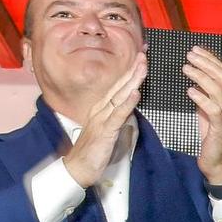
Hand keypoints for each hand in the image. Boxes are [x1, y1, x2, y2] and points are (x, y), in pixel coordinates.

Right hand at [63, 54, 146, 188]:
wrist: (78, 167)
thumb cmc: (93, 151)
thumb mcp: (109, 131)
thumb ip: (118, 119)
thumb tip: (129, 111)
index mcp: (102, 108)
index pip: (118, 87)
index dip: (130, 73)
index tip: (141, 59)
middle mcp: (101, 109)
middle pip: (120, 86)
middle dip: (133, 70)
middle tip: (143, 54)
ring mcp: (102, 118)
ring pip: (120, 95)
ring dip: (132, 80)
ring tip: (142, 67)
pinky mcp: (105, 131)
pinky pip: (118, 115)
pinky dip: (127, 103)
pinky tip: (135, 93)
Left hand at [183, 46, 221, 185]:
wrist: (217, 162)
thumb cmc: (210, 136)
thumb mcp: (207, 110)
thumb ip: (205, 94)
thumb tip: (196, 76)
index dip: (211, 59)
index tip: (196, 50)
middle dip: (205, 63)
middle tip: (189, 55)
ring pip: (218, 90)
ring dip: (200, 76)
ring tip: (186, 68)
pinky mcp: (220, 129)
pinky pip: (213, 110)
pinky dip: (201, 98)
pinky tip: (190, 90)